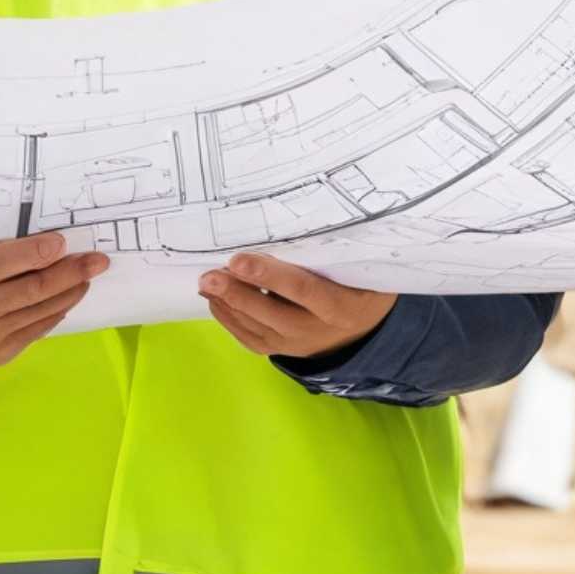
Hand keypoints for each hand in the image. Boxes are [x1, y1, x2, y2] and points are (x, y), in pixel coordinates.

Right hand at [0, 232, 109, 406]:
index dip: (29, 254)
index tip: (59, 243)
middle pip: (29, 290)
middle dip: (67, 273)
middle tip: (96, 260)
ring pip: (40, 310)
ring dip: (70, 290)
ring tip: (89, 273)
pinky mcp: (8, 351)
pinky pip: (40, 327)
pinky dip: (59, 309)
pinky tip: (73, 293)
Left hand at [200, 254, 394, 359]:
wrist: (368, 330)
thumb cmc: (362, 286)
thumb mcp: (358, 269)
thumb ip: (331, 254)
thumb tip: (291, 222)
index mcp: (340, 306)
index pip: (301, 289)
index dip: (269, 276)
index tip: (239, 260)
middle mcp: (316, 331)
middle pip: (271, 313)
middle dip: (238, 293)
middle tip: (210, 276)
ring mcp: (297, 345)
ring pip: (257, 328)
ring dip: (228, 305)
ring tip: (206, 283)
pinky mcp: (283, 351)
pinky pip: (251, 339)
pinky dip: (230, 321)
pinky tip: (215, 302)